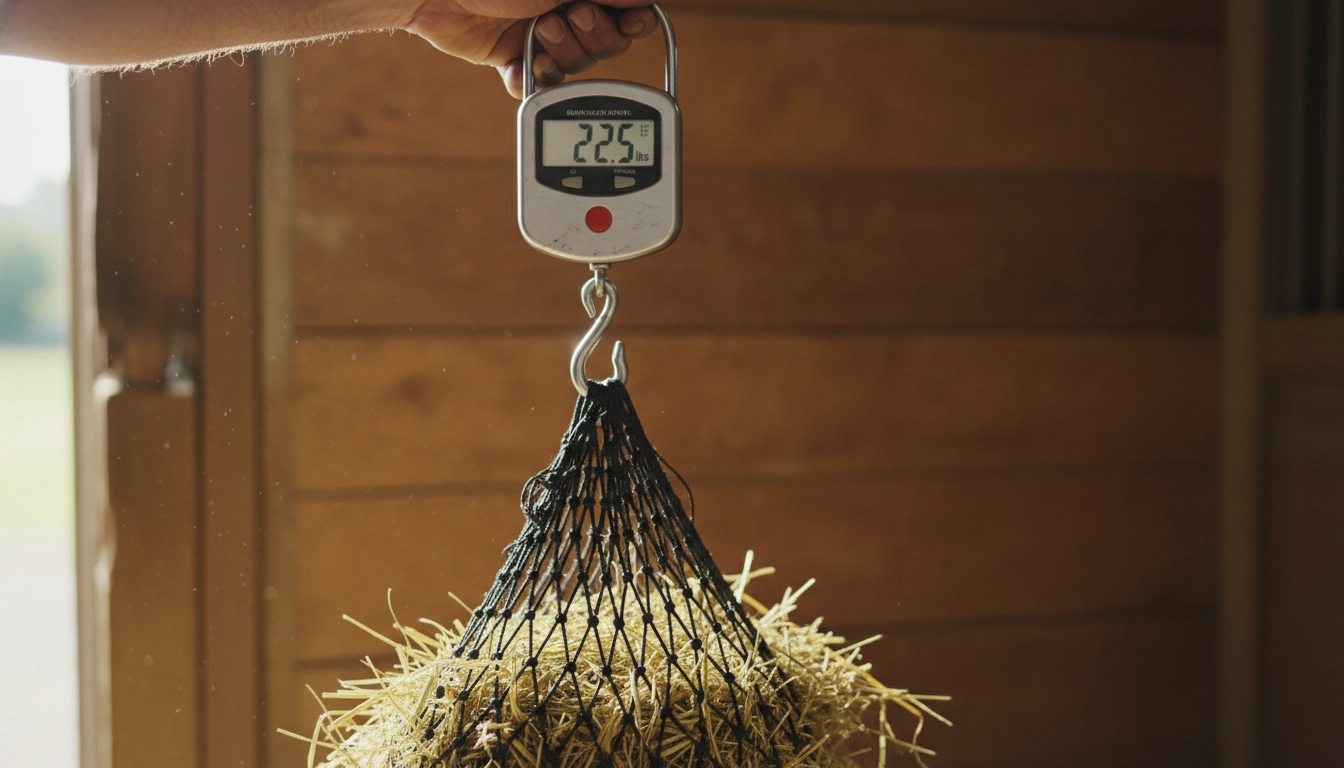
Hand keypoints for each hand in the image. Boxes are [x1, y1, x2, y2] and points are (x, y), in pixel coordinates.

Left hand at [405, 1, 659, 97]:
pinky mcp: (515, 59)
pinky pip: (538, 86)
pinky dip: (531, 82)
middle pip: (607, 44)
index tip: (632, 22)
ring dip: (562, 55)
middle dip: (593, 37)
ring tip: (537, 32)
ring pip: (575, 67)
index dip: (635, 21)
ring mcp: (540, 35)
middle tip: (570, 17)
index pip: (627, 11)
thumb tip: (645, 1)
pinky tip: (521, 67)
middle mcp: (564, 9)